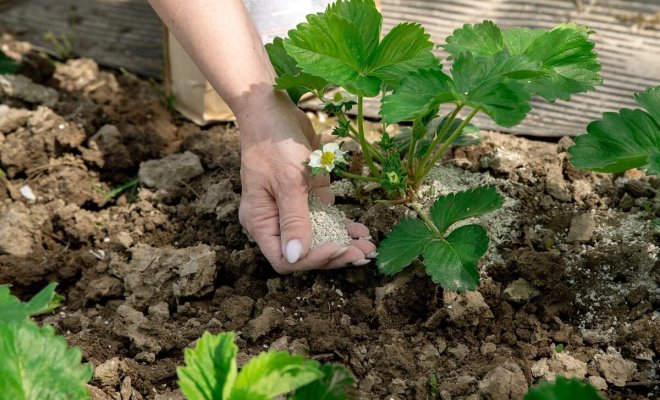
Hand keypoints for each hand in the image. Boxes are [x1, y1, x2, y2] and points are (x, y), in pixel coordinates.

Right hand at [236, 90, 375, 273]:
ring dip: (342, 245)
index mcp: (260, 221)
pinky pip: (325, 220)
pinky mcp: (306, 197)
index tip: (337, 248)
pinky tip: (362, 231)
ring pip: (317, 239)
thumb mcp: (287, 181)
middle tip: (362, 254)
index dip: (311, 259)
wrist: (274, 110)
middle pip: (303, 252)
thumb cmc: (275, 143)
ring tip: (368, 248)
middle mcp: (274, 220)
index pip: (284, 258)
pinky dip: (342, 227)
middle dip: (333, 256)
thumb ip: (294, 219)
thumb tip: (295, 256)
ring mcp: (291, 210)